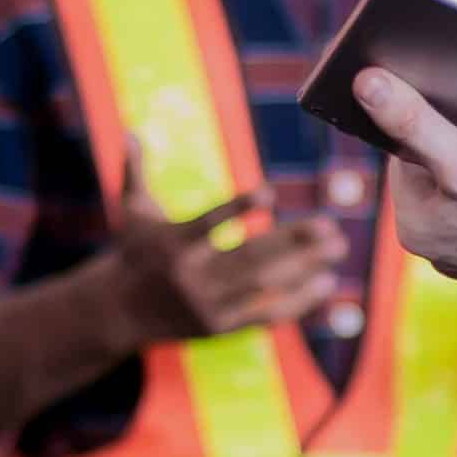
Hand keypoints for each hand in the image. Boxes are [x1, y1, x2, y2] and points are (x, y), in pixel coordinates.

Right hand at [105, 138, 345, 350]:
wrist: (118, 312)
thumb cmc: (133, 251)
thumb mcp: (131, 210)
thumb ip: (135, 170)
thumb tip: (132, 130)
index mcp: (173, 243)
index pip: (208, 224)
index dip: (238, 209)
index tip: (269, 192)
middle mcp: (192, 276)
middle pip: (250, 257)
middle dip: (293, 241)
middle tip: (329, 225)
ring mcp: (208, 305)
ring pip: (265, 286)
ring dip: (306, 267)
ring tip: (338, 248)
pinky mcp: (220, 326)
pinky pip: (265, 315)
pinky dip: (298, 301)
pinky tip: (325, 283)